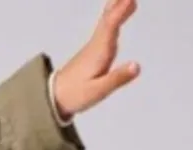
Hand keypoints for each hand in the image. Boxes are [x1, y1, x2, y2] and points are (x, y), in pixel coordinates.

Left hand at [53, 0, 140, 118]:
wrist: (54, 97)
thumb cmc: (75, 95)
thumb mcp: (97, 91)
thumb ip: (117, 79)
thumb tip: (137, 66)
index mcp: (99, 52)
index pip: (110, 27)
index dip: (120, 13)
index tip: (131, 0)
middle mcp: (96, 44)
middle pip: (108, 19)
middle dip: (119, 4)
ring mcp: (94, 45)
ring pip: (106, 21)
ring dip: (117, 6)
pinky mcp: (92, 49)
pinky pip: (104, 26)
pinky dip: (112, 15)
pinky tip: (115, 11)